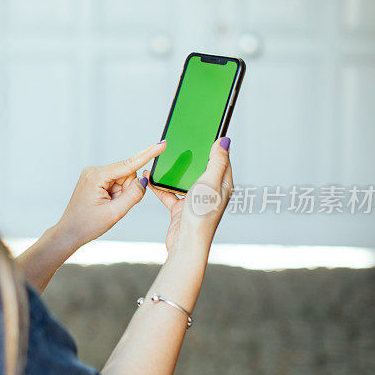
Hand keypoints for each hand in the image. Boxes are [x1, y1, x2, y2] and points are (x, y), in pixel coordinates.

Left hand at [55, 141, 166, 247]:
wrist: (69, 232)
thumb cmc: (87, 225)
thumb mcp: (114, 213)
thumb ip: (133, 195)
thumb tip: (144, 181)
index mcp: (96, 176)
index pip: (128, 165)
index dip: (148, 154)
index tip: (161, 144)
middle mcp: (94, 171)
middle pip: (126, 174)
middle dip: (127, 190)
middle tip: (115, 206)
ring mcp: (93, 174)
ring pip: (122, 180)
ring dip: (121, 194)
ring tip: (107, 206)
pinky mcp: (94, 179)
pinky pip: (115, 183)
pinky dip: (116, 194)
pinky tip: (105, 203)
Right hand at [146, 137, 233, 253]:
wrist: (186, 242)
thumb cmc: (202, 215)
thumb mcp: (211, 181)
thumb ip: (217, 161)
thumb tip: (224, 141)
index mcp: (223, 184)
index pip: (221, 159)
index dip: (215, 146)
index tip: (207, 131)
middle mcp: (210, 192)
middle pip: (200, 168)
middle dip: (191, 156)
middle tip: (182, 142)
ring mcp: (195, 200)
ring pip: (183, 179)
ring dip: (173, 171)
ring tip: (163, 159)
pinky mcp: (180, 208)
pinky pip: (168, 192)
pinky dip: (160, 186)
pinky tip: (151, 179)